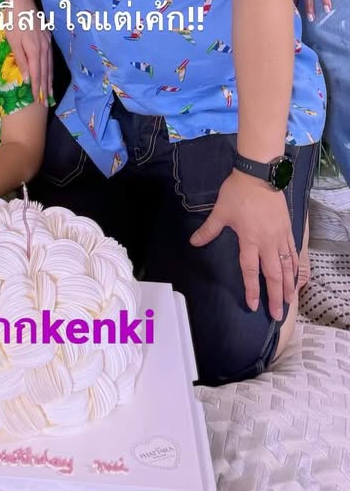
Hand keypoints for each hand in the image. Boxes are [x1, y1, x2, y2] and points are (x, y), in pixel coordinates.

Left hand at [3, 0, 52, 103]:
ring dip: (49, 79)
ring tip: (49, 91)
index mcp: (35, 49)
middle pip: (46, 71)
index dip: (37, 87)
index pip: (37, 73)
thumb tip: (28, 78)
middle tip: (46, 102)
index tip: (37, 100)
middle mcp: (44, 47)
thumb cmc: (12, 20)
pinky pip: (50, 56)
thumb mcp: (13, 40)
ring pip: (49, 64)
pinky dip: (50, 67)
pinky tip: (49, 71)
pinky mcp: (47, 36)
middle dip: (45, 87)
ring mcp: (47, 41)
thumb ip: (21, 59)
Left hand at [191, 168, 297, 317]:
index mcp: (250, 240)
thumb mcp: (220, 211)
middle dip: (275, 296)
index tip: (253, 306)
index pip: (251, 271)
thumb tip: (194, 243)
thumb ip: (209, 230)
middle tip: (277, 314)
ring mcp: (280, 236)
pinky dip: (295, 267)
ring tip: (289, 301)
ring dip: (288, 285)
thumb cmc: (238, 193)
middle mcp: (267, 242)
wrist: (259, 175)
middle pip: (274, 274)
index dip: (252, 290)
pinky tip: (296, 277)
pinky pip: (293, 253)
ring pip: (287, 266)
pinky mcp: (287, 229)